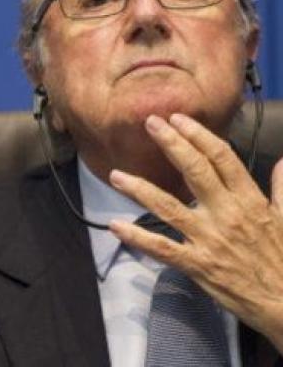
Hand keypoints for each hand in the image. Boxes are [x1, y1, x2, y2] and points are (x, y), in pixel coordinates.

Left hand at [108, 113, 282, 351]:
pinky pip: (162, 248)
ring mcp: (209, 239)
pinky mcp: (197, 264)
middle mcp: (226, 214)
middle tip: (150, 123)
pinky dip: (137, 237)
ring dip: (140, 189)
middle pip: (195, 171)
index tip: (178, 119)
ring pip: (169, 207)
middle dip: (171, 144)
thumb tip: (282, 162)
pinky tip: (116, 226)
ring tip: (116, 175)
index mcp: (249, 200)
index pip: (222, 158)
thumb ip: (282, 188)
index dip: (198, 135)